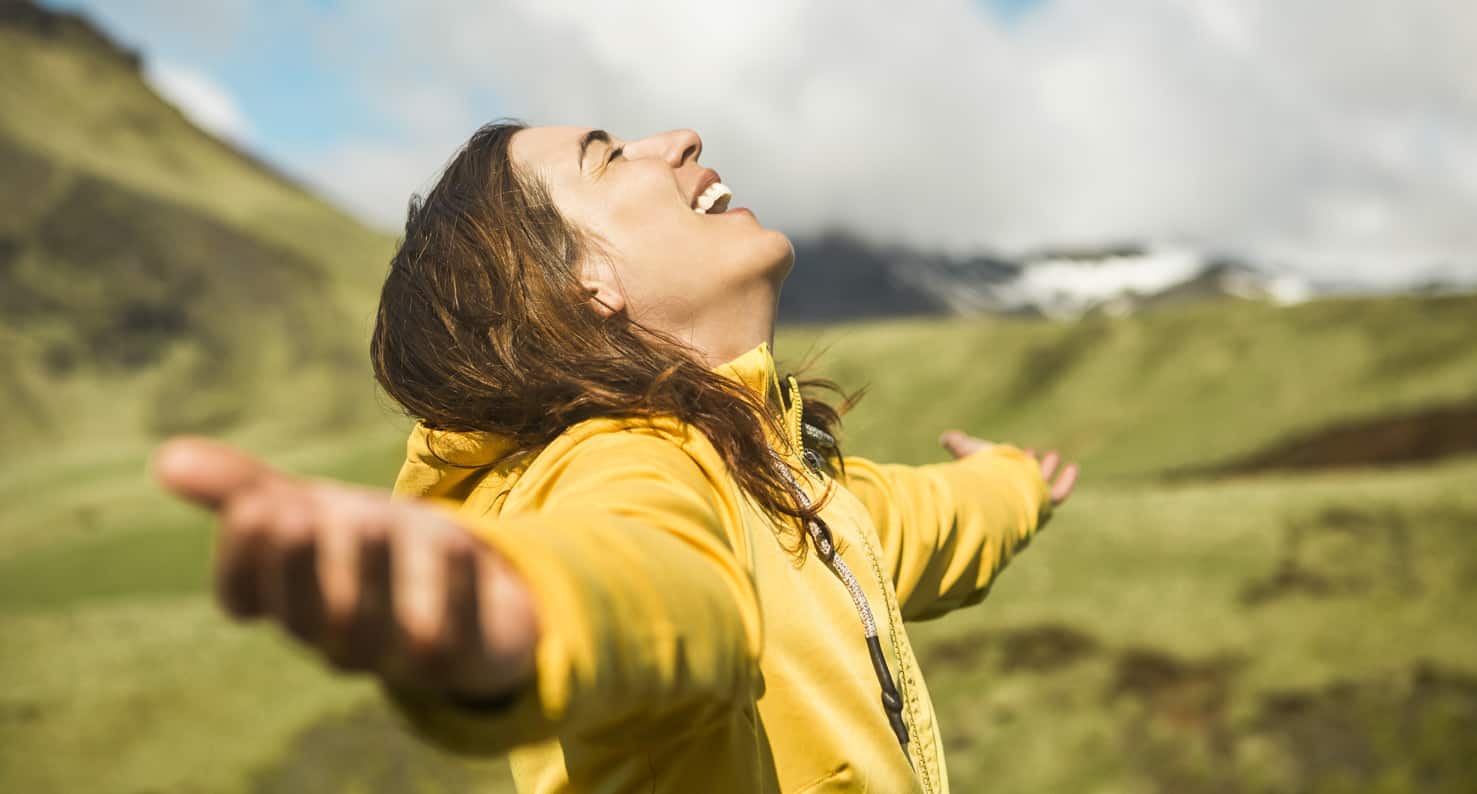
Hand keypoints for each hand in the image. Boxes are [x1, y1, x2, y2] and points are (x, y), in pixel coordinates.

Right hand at [151, 437, 537, 699]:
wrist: (470, 589)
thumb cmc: (368, 548)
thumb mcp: (309, 510)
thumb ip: (243, 489)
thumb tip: (164, 458)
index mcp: (289, 601)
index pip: (243, 596)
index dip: (242, 556)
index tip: (256, 504)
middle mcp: (335, 635)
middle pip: (305, 616)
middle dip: (298, 566)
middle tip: (297, 510)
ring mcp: (396, 653)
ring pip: (372, 632)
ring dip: (369, 574)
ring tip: (368, 516)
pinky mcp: (460, 656)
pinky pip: (452, 638)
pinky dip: (453, 589)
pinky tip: (456, 539)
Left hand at [938, 430, 1078, 505]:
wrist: (995, 493)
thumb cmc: (980, 475)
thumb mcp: (969, 454)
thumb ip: (960, 445)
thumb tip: (945, 438)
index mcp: (990, 489)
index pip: (999, 478)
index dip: (1005, 463)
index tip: (1015, 449)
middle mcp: (1009, 499)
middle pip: (1019, 484)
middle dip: (1026, 466)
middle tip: (1031, 452)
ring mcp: (1027, 503)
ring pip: (1040, 488)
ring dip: (1046, 471)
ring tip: (1054, 455)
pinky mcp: (1043, 504)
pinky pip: (1057, 495)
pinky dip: (1066, 482)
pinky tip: (1074, 468)